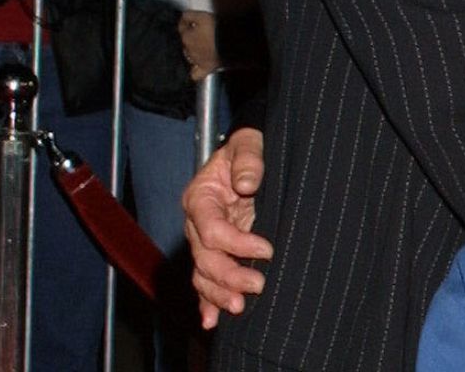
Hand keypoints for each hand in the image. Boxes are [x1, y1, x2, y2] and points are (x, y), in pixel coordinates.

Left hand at [179, 10, 219, 81]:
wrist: (232, 42)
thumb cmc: (218, 29)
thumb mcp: (202, 16)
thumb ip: (188, 16)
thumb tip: (182, 17)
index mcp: (187, 37)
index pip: (182, 29)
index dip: (187, 24)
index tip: (192, 21)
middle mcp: (189, 49)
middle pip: (185, 43)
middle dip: (190, 39)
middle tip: (200, 33)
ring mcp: (197, 59)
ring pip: (189, 57)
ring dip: (193, 53)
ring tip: (203, 47)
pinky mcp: (207, 67)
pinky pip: (196, 74)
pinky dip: (195, 71)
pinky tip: (197, 68)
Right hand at [185, 127, 270, 327]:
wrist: (249, 153)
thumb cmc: (248, 147)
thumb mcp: (248, 143)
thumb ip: (248, 159)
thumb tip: (247, 183)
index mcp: (200, 198)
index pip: (210, 229)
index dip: (236, 242)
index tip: (266, 248)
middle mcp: (198, 223)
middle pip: (205, 257)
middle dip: (229, 275)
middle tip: (258, 285)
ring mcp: (206, 240)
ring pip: (204, 274)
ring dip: (219, 294)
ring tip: (240, 308)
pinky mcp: (218, 252)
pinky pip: (207, 280)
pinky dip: (209, 301)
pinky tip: (213, 321)